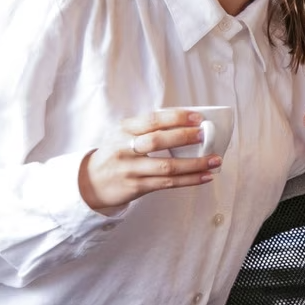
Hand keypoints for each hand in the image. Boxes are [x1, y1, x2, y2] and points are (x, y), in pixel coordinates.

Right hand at [77, 110, 220, 212]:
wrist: (89, 182)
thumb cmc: (114, 154)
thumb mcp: (122, 135)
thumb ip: (146, 128)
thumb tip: (185, 122)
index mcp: (124, 130)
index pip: (152, 120)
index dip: (175, 117)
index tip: (197, 117)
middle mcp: (125, 149)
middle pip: (158, 141)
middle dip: (184, 137)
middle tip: (205, 134)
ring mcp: (131, 169)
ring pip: (167, 166)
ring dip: (195, 164)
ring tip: (215, 160)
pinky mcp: (137, 187)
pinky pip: (168, 183)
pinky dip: (189, 180)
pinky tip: (205, 176)